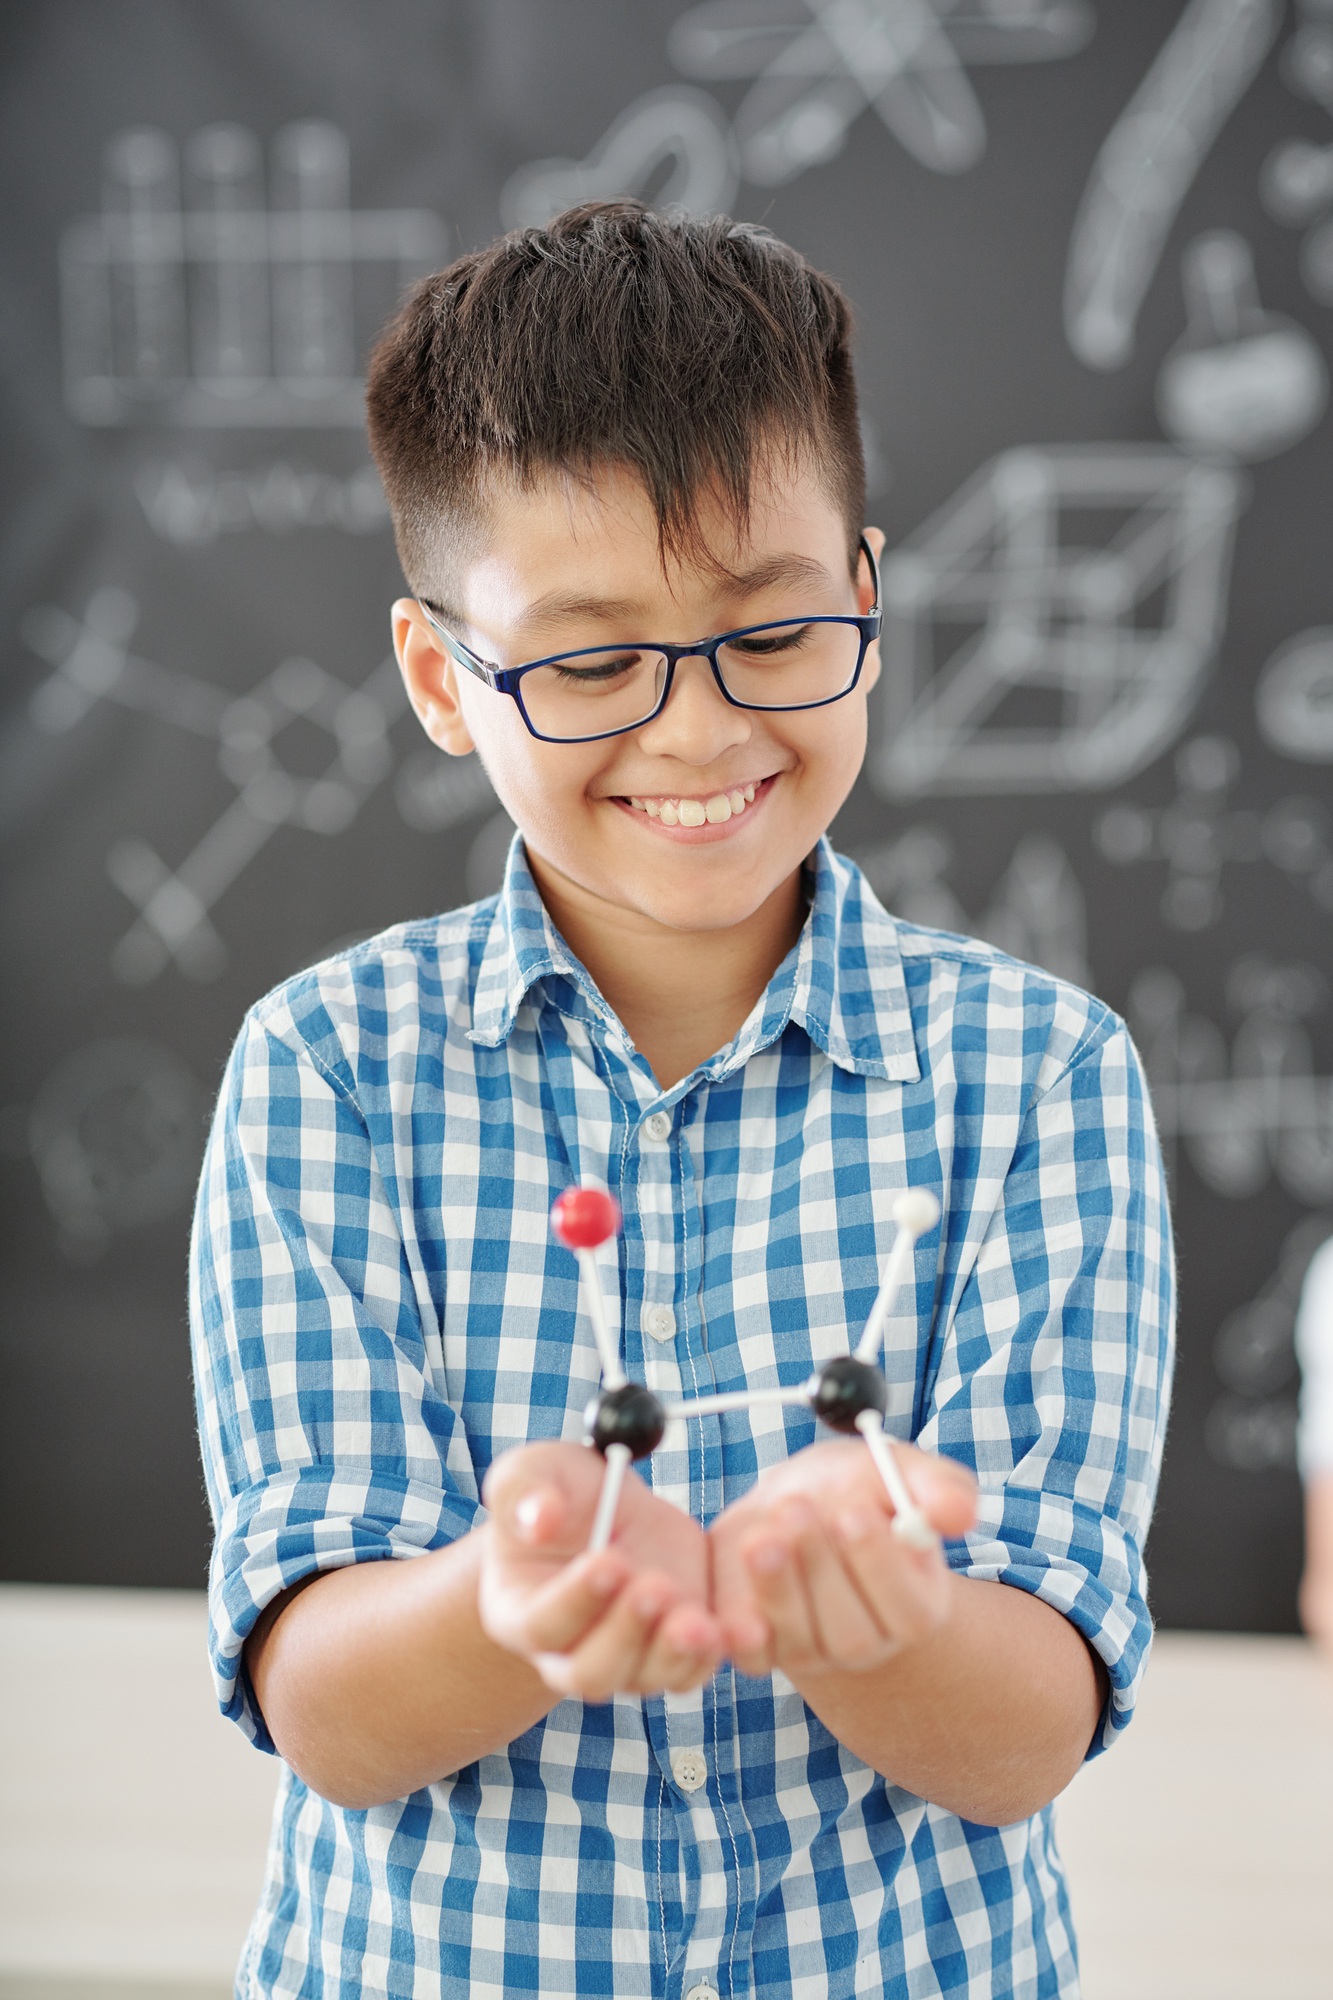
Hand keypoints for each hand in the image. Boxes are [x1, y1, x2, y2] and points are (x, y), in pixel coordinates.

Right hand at [479, 1441, 723, 1700]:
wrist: (604, 1506)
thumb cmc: (557, 1491)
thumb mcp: (531, 1473)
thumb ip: (523, 1493)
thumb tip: (540, 1520)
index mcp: (520, 1611)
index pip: (542, 1624)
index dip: (574, 1600)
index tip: (608, 1561)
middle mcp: (567, 1650)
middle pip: (591, 1670)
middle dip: (625, 1633)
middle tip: (655, 1587)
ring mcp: (623, 1655)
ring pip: (643, 1677)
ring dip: (671, 1652)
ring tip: (696, 1619)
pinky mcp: (670, 1646)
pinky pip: (689, 1668)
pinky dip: (709, 1653)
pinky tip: (724, 1627)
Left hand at [709, 1439, 977, 1679]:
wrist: (794, 1503)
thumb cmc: (855, 1488)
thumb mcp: (896, 1472)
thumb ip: (935, 1489)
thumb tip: (960, 1514)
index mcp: (915, 1604)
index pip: (910, 1611)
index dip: (880, 1566)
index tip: (853, 1513)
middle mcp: (867, 1641)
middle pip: (851, 1634)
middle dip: (820, 1569)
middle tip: (796, 1510)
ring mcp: (814, 1653)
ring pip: (800, 1642)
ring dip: (777, 1587)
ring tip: (761, 1533)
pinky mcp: (763, 1651)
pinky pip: (751, 1653)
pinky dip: (738, 1625)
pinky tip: (731, 1577)